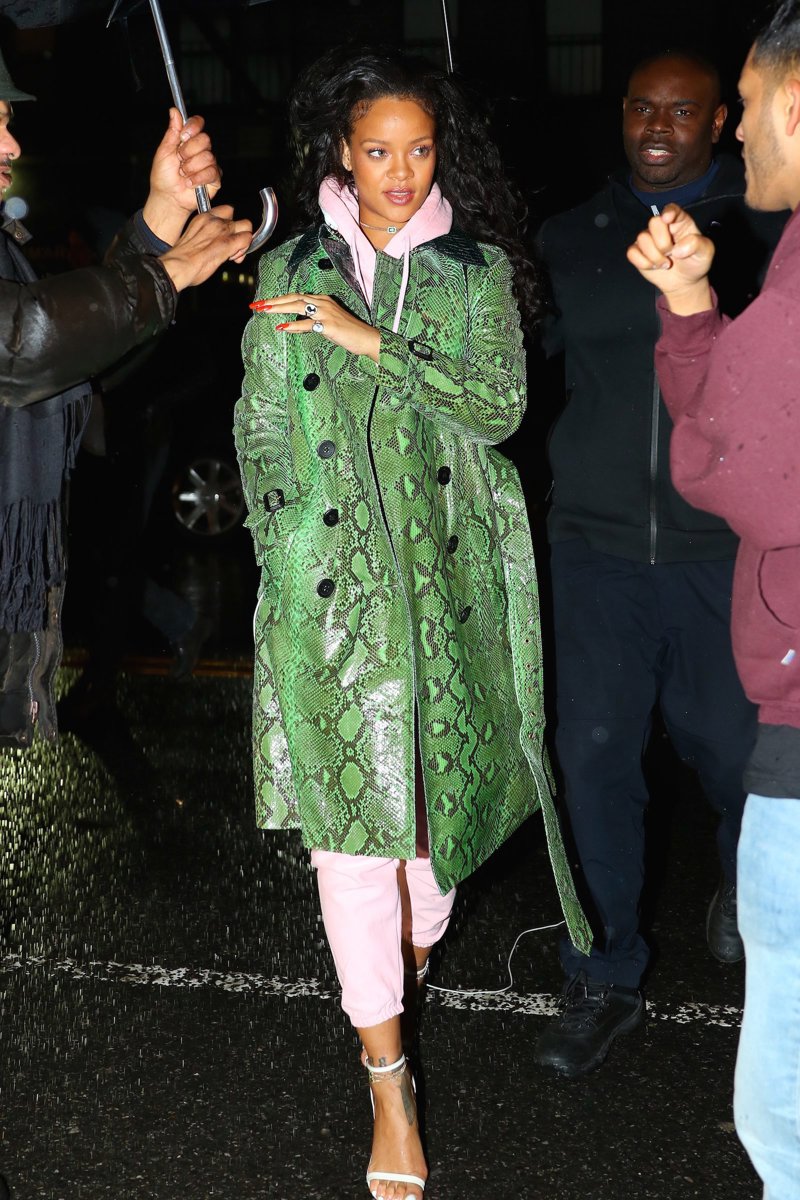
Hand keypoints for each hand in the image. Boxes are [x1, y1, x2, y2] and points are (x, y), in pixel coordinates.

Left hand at [143, 109, 222, 244]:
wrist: (168, 197)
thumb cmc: (164, 176)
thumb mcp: (164, 151)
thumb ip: (172, 132)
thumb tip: (174, 111)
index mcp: (189, 140)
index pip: (198, 124)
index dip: (193, 127)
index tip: (183, 135)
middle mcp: (201, 150)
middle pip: (205, 139)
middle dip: (189, 151)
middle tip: (180, 160)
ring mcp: (209, 164)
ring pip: (208, 157)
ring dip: (191, 167)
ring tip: (183, 175)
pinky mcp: (215, 179)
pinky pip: (212, 172)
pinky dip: (198, 178)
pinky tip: (190, 183)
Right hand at [159, 206, 252, 291]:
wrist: (177, 265)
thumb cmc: (182, 258)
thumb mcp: (194, 237)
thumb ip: (208, 235)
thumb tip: (217, 242)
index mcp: (204, 217)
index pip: (227, 211)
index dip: (231, 224)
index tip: (227, 236)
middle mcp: (214, 220)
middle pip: (239, 219)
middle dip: (239, 233)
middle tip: (233, 247)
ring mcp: (221, 229)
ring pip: (246, 226)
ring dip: (243, 241)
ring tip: (233, 254)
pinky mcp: (228, 242)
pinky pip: (247, 239)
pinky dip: (244, 249)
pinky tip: (234, 258)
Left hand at [250, 293, 381, 361]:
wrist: (367, 339)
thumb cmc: (349, 333)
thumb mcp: (326, 325)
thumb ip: (309, 323)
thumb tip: (290, 326)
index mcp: (322, 300)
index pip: (296, 296)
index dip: (278, 299)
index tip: (263, 303)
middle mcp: (323, 302)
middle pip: (293, 298)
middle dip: (273, 301)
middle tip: (256, 304)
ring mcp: (326, 313)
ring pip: (297, 306)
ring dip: (278, 308)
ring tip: (263, 310)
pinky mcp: (329, 325)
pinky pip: (308, 324)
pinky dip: (293, 325)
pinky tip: (281, 326)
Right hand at [626, 203, 715, 314]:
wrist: (684, 282)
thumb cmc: (695, 262)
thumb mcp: (706, 252)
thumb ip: (697, 245)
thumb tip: (678, 249)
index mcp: (680, 222)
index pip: (672, 209)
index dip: (668, 212)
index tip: (667, 219)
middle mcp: (662, 227)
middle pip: (654, 222)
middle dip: (662, 242)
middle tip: (671, 253)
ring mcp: (649, 239)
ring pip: (642, 239)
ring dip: (654, 256)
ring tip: (665, 263)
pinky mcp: (638, 252)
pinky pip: (632, 253)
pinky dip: (643, 263)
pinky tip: (654, 266)